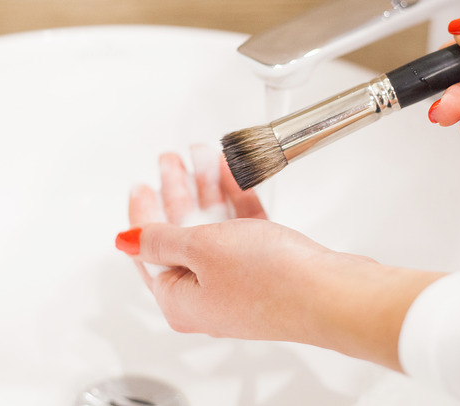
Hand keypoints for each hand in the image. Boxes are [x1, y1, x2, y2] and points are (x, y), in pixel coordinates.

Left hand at [116, 144, 444, 370]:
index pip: (148, 251)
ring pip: (214, 230)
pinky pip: (242, 232)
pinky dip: (236, 204)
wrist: (332, 294)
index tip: (142, 184)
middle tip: (172, 163)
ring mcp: (238, 284)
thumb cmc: (272, 282)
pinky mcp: (266, 272)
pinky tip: (235, 177)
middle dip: (177, 192)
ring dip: (208, 191)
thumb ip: (161, 240)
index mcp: (179, 300)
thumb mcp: (202, 249)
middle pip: (180, 236)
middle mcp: (206, 297)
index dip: (143, 211)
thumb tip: (126, 240)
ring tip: (204, 159)